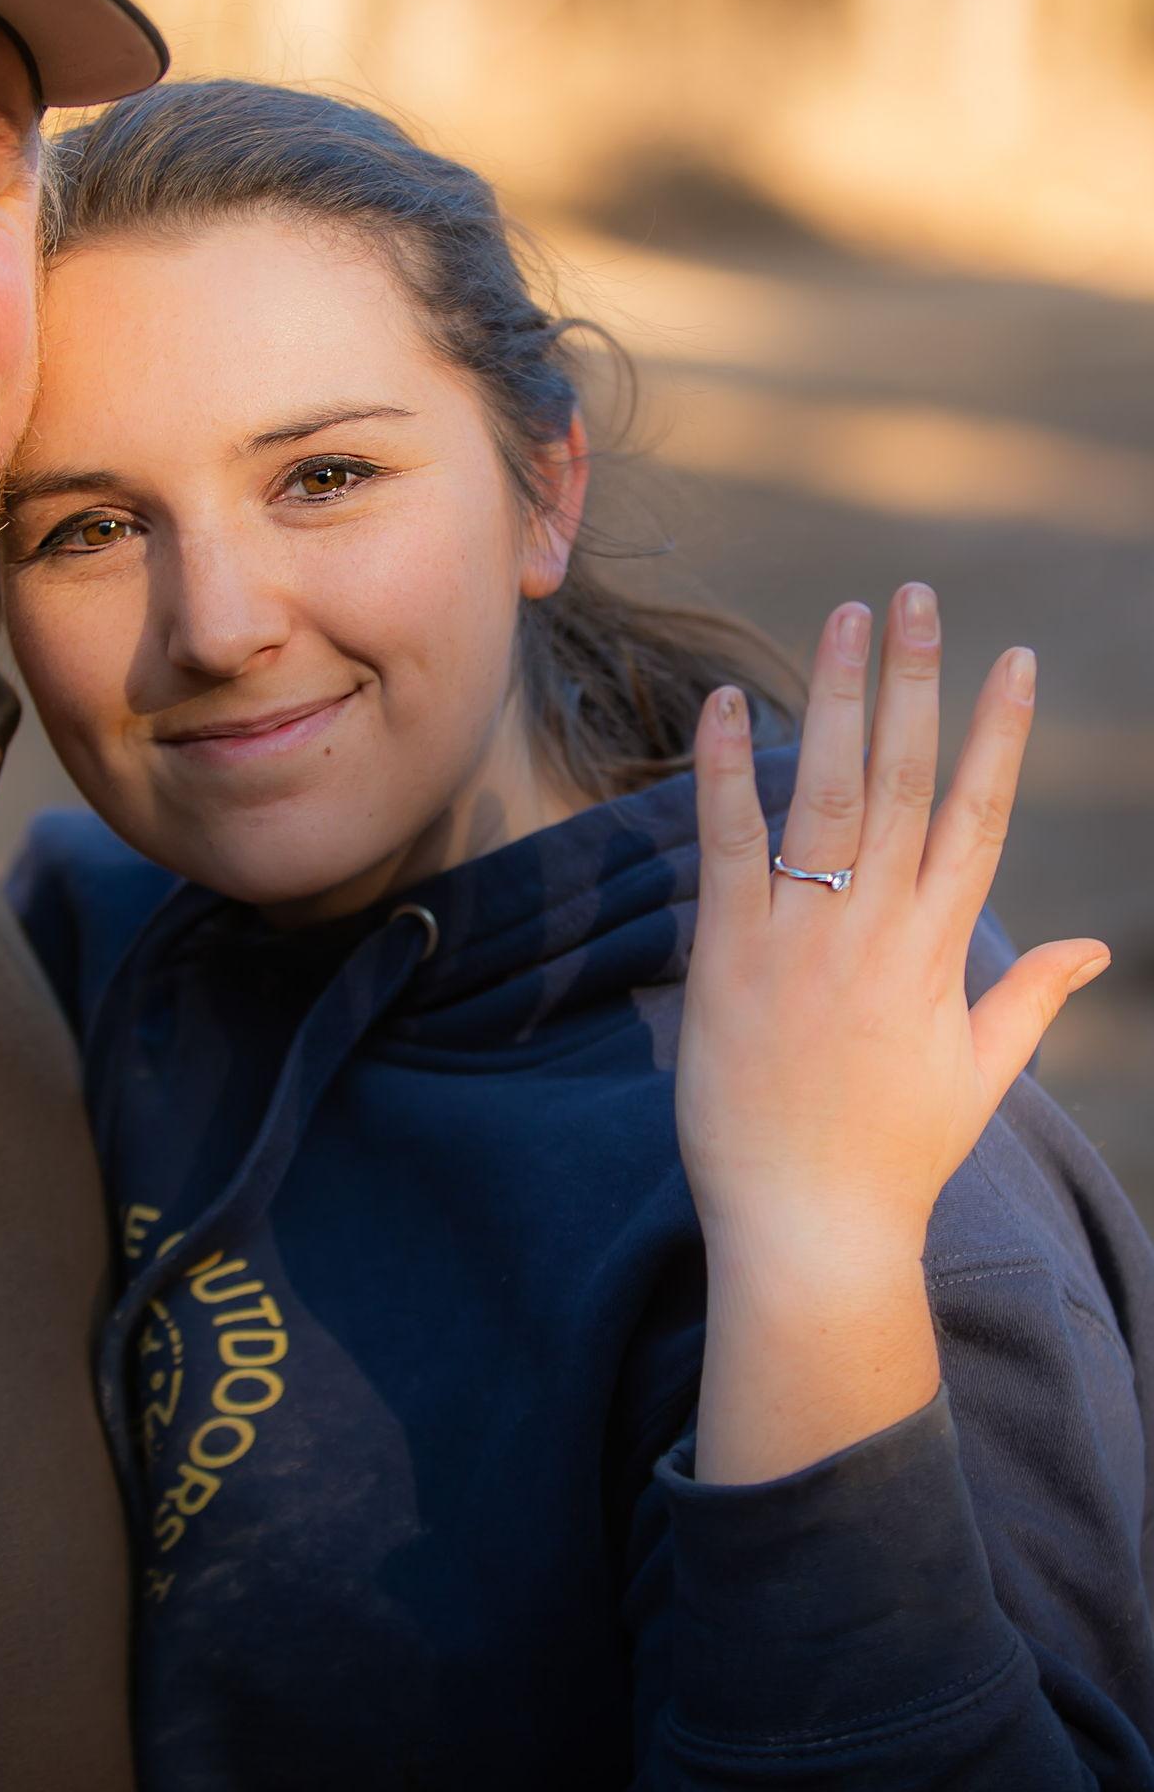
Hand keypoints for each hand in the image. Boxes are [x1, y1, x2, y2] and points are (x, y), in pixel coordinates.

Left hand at [678, 585, 1109, 1480]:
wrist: (812, 1228)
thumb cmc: (892, 1155)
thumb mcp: (978, 1072)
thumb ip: (1028, 997)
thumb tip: (1092, 950)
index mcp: (943, 948)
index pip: (981, 814)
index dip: (1001, 731)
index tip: (1014, 657)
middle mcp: (882, 927)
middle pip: (910, 778)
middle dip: (915, 680)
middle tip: (912, 595)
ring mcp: (806, 935)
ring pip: (832, 790)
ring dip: (838, 696)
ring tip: (844, 615)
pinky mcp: (732, 952)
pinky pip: (729, 842)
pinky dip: (731, 770)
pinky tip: (731, 703)